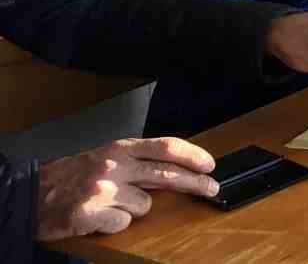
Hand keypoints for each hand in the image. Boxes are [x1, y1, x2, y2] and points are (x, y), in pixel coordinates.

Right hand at [36, 138, 217, 241]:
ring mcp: (102, 189)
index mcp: (120, 148)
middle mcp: (114, 165)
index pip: (166, 147)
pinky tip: (100, 216)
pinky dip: (115, 224)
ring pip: (145, 205)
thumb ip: (139, 162)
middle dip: (195, 183)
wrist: (34, 193)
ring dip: (134, 209)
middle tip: (211, 188)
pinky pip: (123, 223)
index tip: (210, 165)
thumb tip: (178, 170)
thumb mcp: (108, 158)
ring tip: (112, 204)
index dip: (192, 156)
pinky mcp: (91, 213)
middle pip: (167, 174)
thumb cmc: (74, 176)